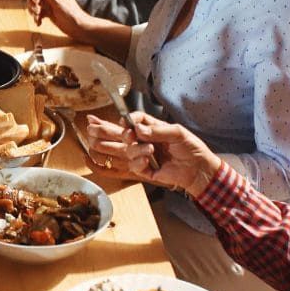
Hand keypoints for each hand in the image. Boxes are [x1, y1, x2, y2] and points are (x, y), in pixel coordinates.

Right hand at [28, 0, 97, 44]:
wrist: (78, 28)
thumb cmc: (72, 14)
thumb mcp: (57, 2)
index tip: (37, 1)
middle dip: (32, 3)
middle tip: (37, 11)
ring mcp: (48, 3)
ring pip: (33, 4)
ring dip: (33, 11)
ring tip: (38, 17)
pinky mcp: (47, 12)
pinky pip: (37, 13)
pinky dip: (36, 18)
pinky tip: (39, 23)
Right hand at [85, 112, 221, 195]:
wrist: (199, 169)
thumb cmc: (191, 148)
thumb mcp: (178, 133)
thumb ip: (157, 130)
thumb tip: (138, 130)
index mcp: (151, 129)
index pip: (133, 120)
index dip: (127, 120)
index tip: (126, 123)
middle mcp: (144, 141)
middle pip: (119, 134)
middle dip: (103, 130)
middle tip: (89, 127)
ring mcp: (143, 155)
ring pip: (124, 151)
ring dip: (134, 149)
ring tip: (149, 150)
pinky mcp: (145, 170)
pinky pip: (133, 166)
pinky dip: (139, 162)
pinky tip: (147, 160)